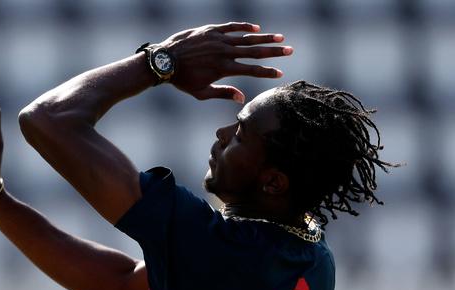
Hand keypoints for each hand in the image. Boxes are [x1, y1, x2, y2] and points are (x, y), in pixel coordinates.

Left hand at [159, 22, 292, 101]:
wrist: (163, 61)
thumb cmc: (182, 80)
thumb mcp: (201, 92)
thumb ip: (223, 93)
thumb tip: (242, 98)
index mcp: (223, 69)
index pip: (251, 70)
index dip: (267, 72)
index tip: (280, 72)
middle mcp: (223, 52)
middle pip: (254, 52)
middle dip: (274, 52)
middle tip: (290, 50)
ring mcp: (217, 39)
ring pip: (246, 38)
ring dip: (264, 38)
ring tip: (280, 38)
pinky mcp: (210, 30)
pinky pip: (231, 26)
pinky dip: (244, 26)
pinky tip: (256, 28)